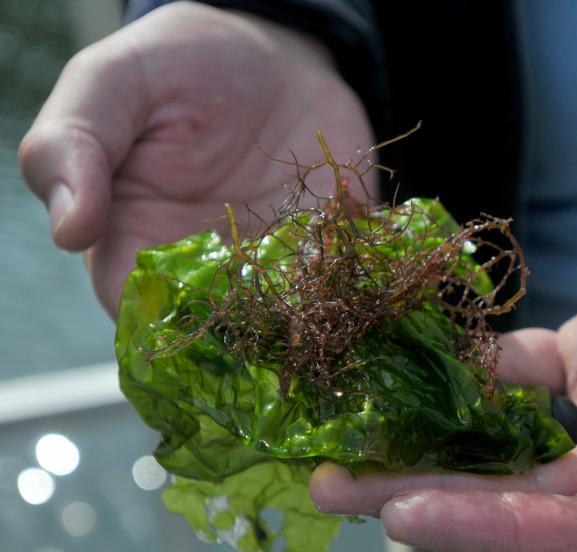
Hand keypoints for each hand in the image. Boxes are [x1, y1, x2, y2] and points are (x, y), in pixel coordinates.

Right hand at [19, 1, 372, 313]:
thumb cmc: (177, 66)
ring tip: (322, 289)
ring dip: (308, 317)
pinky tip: (366, 271)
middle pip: (221, 331)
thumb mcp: (111, 84)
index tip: (200, 299)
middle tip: (273, 301)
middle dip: (247, 329)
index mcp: (137, 244)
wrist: (269, 54)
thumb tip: (68, 232)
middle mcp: (208, 270)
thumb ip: (75, 145)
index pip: (142, 312)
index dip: (166, 319)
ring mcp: (274, 266)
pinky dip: (358, 285)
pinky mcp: (331, 250)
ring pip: (288, 322)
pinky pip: (346, 284)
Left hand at [311, 138, 576, 551]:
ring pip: (516, 446)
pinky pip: (527, 374)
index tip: (412, 514)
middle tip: (334, 485)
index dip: (504, 534)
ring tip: (345, 429)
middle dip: (433, 498)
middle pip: (531, 502)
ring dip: (433, 440)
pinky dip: (474, 367)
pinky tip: (419, 349)